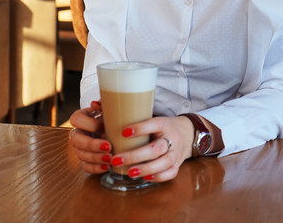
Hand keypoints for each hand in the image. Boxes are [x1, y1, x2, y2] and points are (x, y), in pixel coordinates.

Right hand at [69, 101, 111, 173]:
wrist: (118, 126)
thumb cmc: (113, 115)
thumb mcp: (110, 107)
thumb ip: (104, 104)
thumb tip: (95, 104)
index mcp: (81, 118)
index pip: (76, 120)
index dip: (89, 124)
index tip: (103, 125)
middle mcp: (78, 133)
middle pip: (76, 140)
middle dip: (92, 145)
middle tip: (109, 147)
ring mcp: (81, 148)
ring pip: (81, 155)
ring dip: (96, 158)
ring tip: (110, 158)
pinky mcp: (87, 160)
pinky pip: (86, 166)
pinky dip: (96, 168)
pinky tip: (107, 167)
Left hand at [69, 101, 194, 182]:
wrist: (188, 133)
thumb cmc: (163, 126)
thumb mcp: (151, 116)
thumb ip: (126, 113)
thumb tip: (95, 104)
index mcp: (164, 124)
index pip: (154, 124)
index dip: (141, 128)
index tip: (124, 131)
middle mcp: (171, 138)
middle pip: (156, 148)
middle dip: (135, 155)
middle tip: (116, 159)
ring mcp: (175, 153)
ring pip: (163, 163)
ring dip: (145, 168)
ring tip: (129, 172)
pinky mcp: (177, 164)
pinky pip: (169, 173)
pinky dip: (158, 177)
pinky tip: (145, 177)